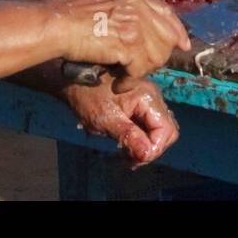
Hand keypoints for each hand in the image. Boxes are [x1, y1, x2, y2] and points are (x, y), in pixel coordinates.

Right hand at [45, 0, 189, 92]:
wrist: (54, 26)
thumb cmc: (65, 17)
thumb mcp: (100, 3)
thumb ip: (121, 11)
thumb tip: (135, 27)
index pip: (165, 11)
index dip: (176, 30)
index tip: (182, 44)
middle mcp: (136, 5)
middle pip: (166, 36)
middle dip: (157, 57)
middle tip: (139, 69)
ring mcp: (134, 23)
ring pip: (157, 55)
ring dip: (141, 71)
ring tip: (125, 78)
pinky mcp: (129, 43)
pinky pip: (140, 69)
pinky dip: (130, 81)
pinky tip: (118, 84)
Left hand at [63, 75, 179, 165]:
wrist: (71, 78)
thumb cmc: (87, 94)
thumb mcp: (105, 118)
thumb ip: (128, 136)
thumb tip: (146, 154)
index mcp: (148, 97)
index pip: (166, 131)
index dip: (154, 149)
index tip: (134, 160)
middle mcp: (152, 95)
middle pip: (166, 130)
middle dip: (151, 149)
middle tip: (130, 160)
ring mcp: (146, 98)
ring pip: (158, 129)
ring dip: (145, 145)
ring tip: (126, 154)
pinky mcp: (138, 101)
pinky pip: (147, 123)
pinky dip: (140, 136)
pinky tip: (124, 143)